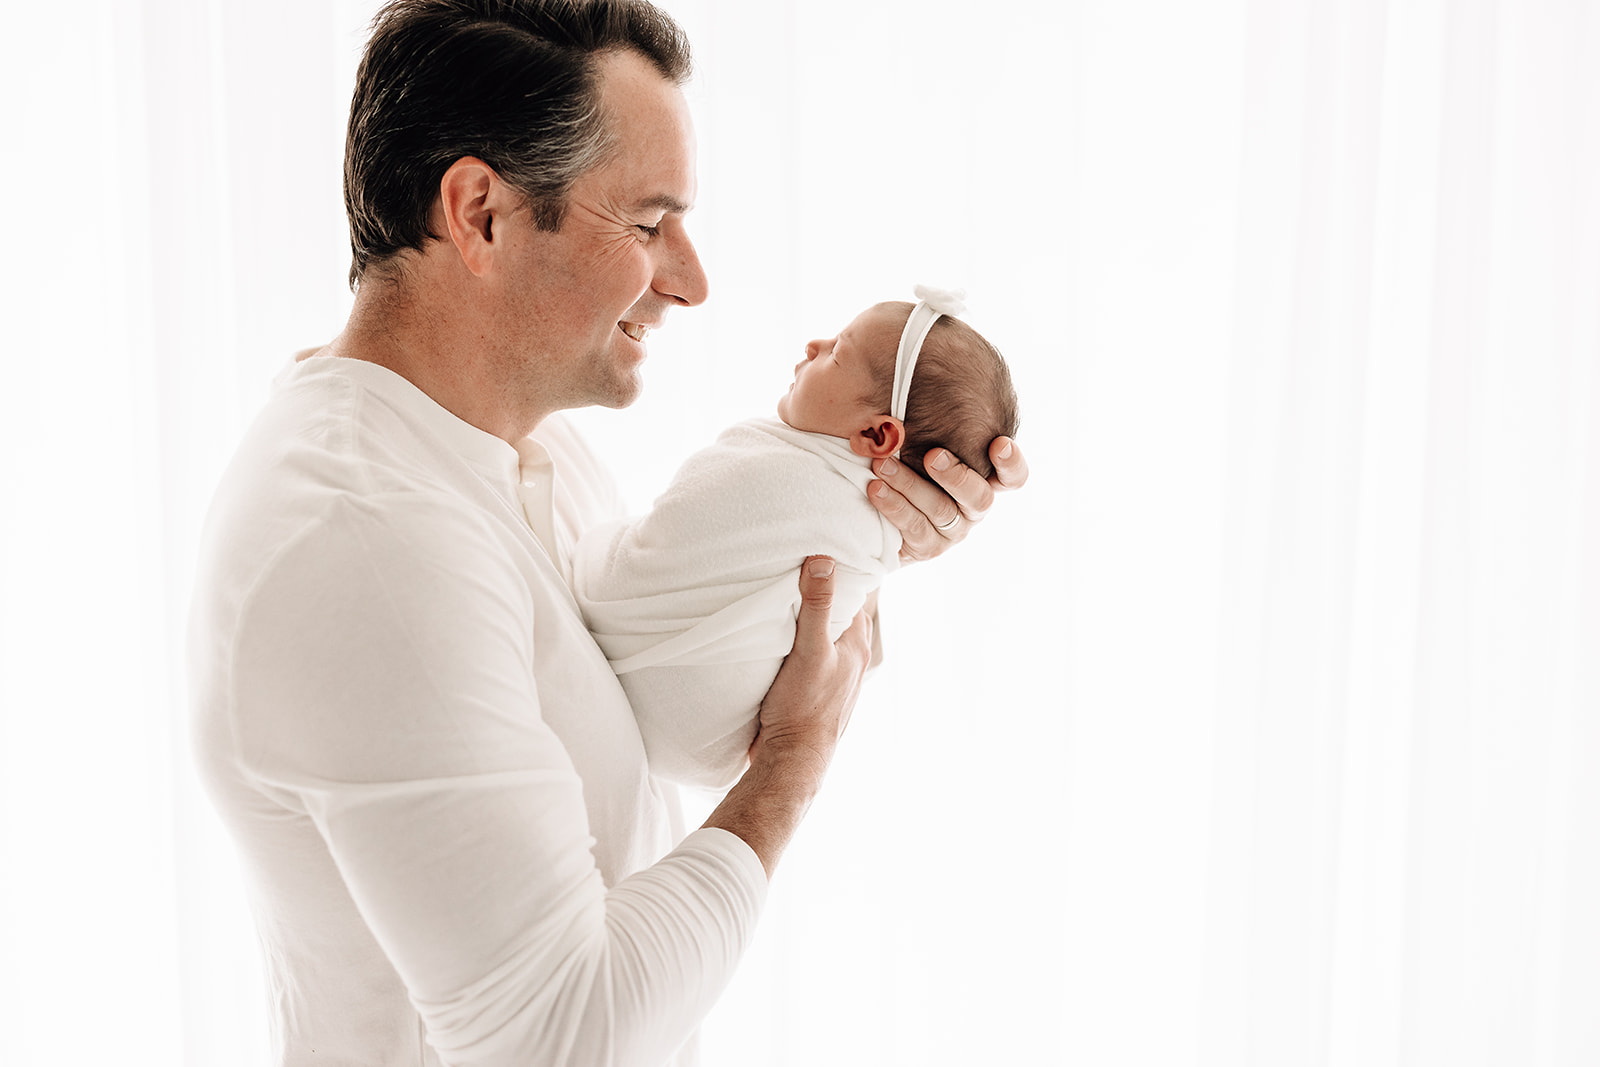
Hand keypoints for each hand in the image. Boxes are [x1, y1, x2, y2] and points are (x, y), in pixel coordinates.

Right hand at [748, 556, 872, 769]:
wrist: (790, 759)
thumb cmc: (804, 708)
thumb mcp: (809, 650)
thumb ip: (817, 606)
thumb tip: (823, 561)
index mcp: (858, 645)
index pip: (858, 596)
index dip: (843, 574)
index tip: (824, 549)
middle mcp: (851, 659)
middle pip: (840, 614)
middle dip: (825, 593)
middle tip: (799, 566)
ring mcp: (832, 675)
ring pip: (824, 635)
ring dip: (808, 619)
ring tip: (785, 596)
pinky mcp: (811, 688)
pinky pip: (808, 654)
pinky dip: (797, 641)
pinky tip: (777, 637)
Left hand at [868, 435, 1028, 562]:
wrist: (876, 511)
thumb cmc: (904, 459)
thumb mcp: (918, 439)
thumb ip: (930, 423)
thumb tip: (919, 385)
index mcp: (984, 479)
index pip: (1012, 477)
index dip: (1011, 462)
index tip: (998, 443)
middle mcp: (974, 508)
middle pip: (980, 497)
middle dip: (956, 475)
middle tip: (933, 455)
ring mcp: (953, 530)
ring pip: (941, 509)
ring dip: (909, 483)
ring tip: (882, 465)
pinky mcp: (929, 547)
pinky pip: (915, 527)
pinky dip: (893, 505)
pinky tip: (874, 488)